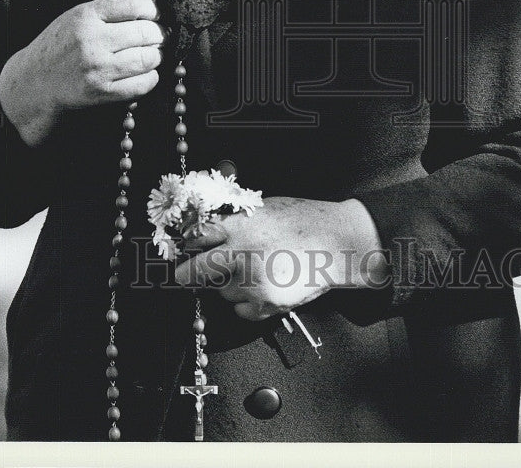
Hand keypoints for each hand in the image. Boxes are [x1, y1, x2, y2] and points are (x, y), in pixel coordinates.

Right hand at [0, 0, 164, 146]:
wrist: (34, 82)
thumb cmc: (61, 45)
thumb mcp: (77, 16)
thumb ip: (110, 10)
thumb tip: (154, 8)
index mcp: (85, 15)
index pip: (135, 3)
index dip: (153, 9)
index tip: (154, 15)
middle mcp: (91, 40)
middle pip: (146, 32)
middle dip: (158, 34)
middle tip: (156, 38)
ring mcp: (97, 68)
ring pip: (149, 58)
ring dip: (155, 56)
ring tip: (149, 55)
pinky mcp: (101, 92)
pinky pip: (143, 84)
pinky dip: (150, 78)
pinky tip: (142, 73)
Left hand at [173, 197, 388, 320]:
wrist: (338, 243)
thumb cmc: (304, 221)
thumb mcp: (265, 209)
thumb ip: (236, 221)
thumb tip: (208, 230)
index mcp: (240, 226)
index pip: (196, 238)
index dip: (187, 245)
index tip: (183, 251)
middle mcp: (242, 253)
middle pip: (194, 271)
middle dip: (186, 274)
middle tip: (185, 276)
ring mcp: (253, 281)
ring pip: (222, 292)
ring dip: (230, 285)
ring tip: (255, 272)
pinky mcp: (266, 303)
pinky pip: (240, 310)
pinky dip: (247, 304)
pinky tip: (264, 287)